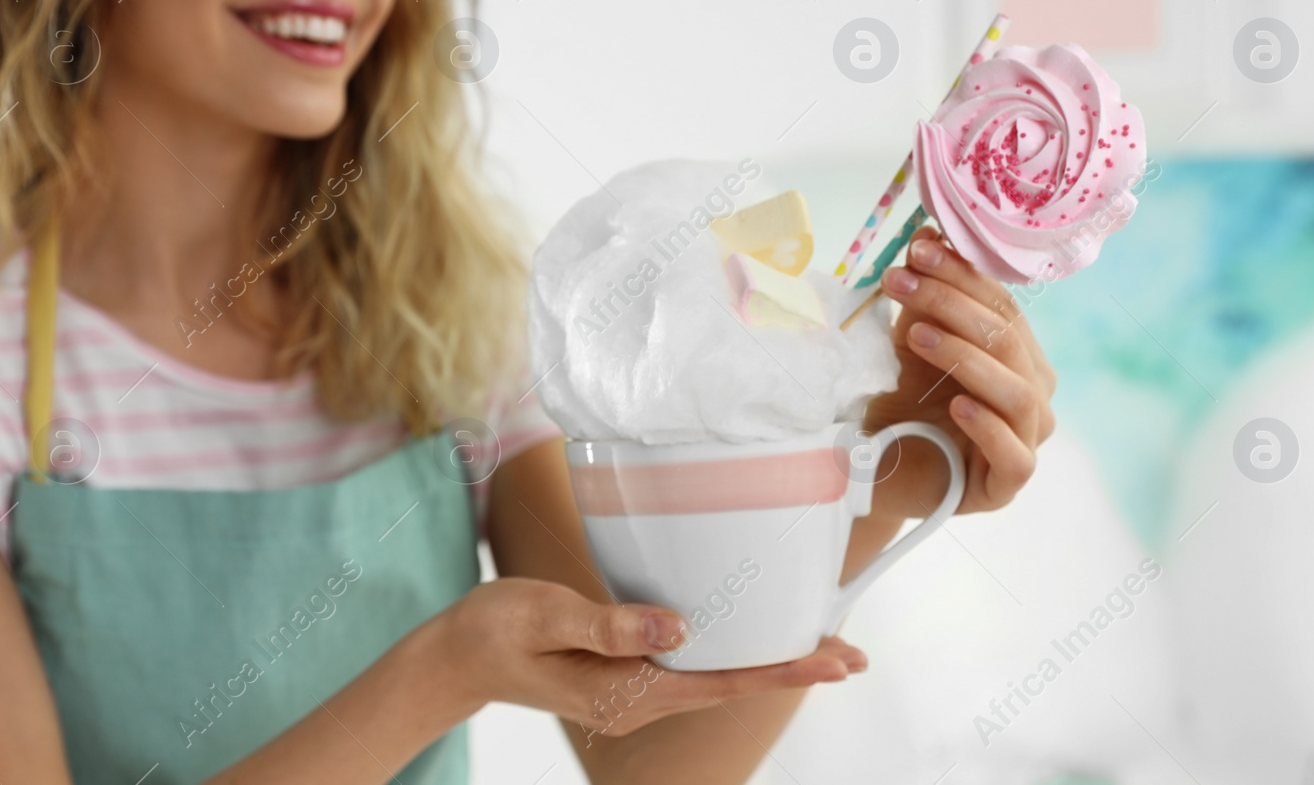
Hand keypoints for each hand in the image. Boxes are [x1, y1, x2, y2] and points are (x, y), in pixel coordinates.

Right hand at [435, 578, 865, 740]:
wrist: (460, 655)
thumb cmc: (498, 629)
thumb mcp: (549, 615)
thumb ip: (613, 625)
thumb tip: (680, 629)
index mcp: (628, 690)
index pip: (722, 682)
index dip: (782, 670)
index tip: (834, 662)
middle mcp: (641, 697)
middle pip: (733, 684)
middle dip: (793, 668)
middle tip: (853, 653)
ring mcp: (636, 689)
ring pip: (718, 676)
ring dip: (769, 662)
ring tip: (822, 647)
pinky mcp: (629, 672)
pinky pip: (694, 666)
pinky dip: (734, 652)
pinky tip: (753, 636)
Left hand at [866, 226, 1056, 514]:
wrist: (873, 464)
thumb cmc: (900, 397)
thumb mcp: (910, 337)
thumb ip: (923, 294)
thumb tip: (926, 234)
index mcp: (1020, 356)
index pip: (1002, 306)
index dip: (962, 275)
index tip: (917, 250)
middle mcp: (1033, 394)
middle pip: (1008, 340)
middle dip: (951, 304)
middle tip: (900, 284)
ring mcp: (1026, 441)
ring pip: (1017, 391)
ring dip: (965, 356)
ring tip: (916, 336)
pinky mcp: (1008, 485)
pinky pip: (1015, 454)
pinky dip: (987, 426)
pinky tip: (956, 406)